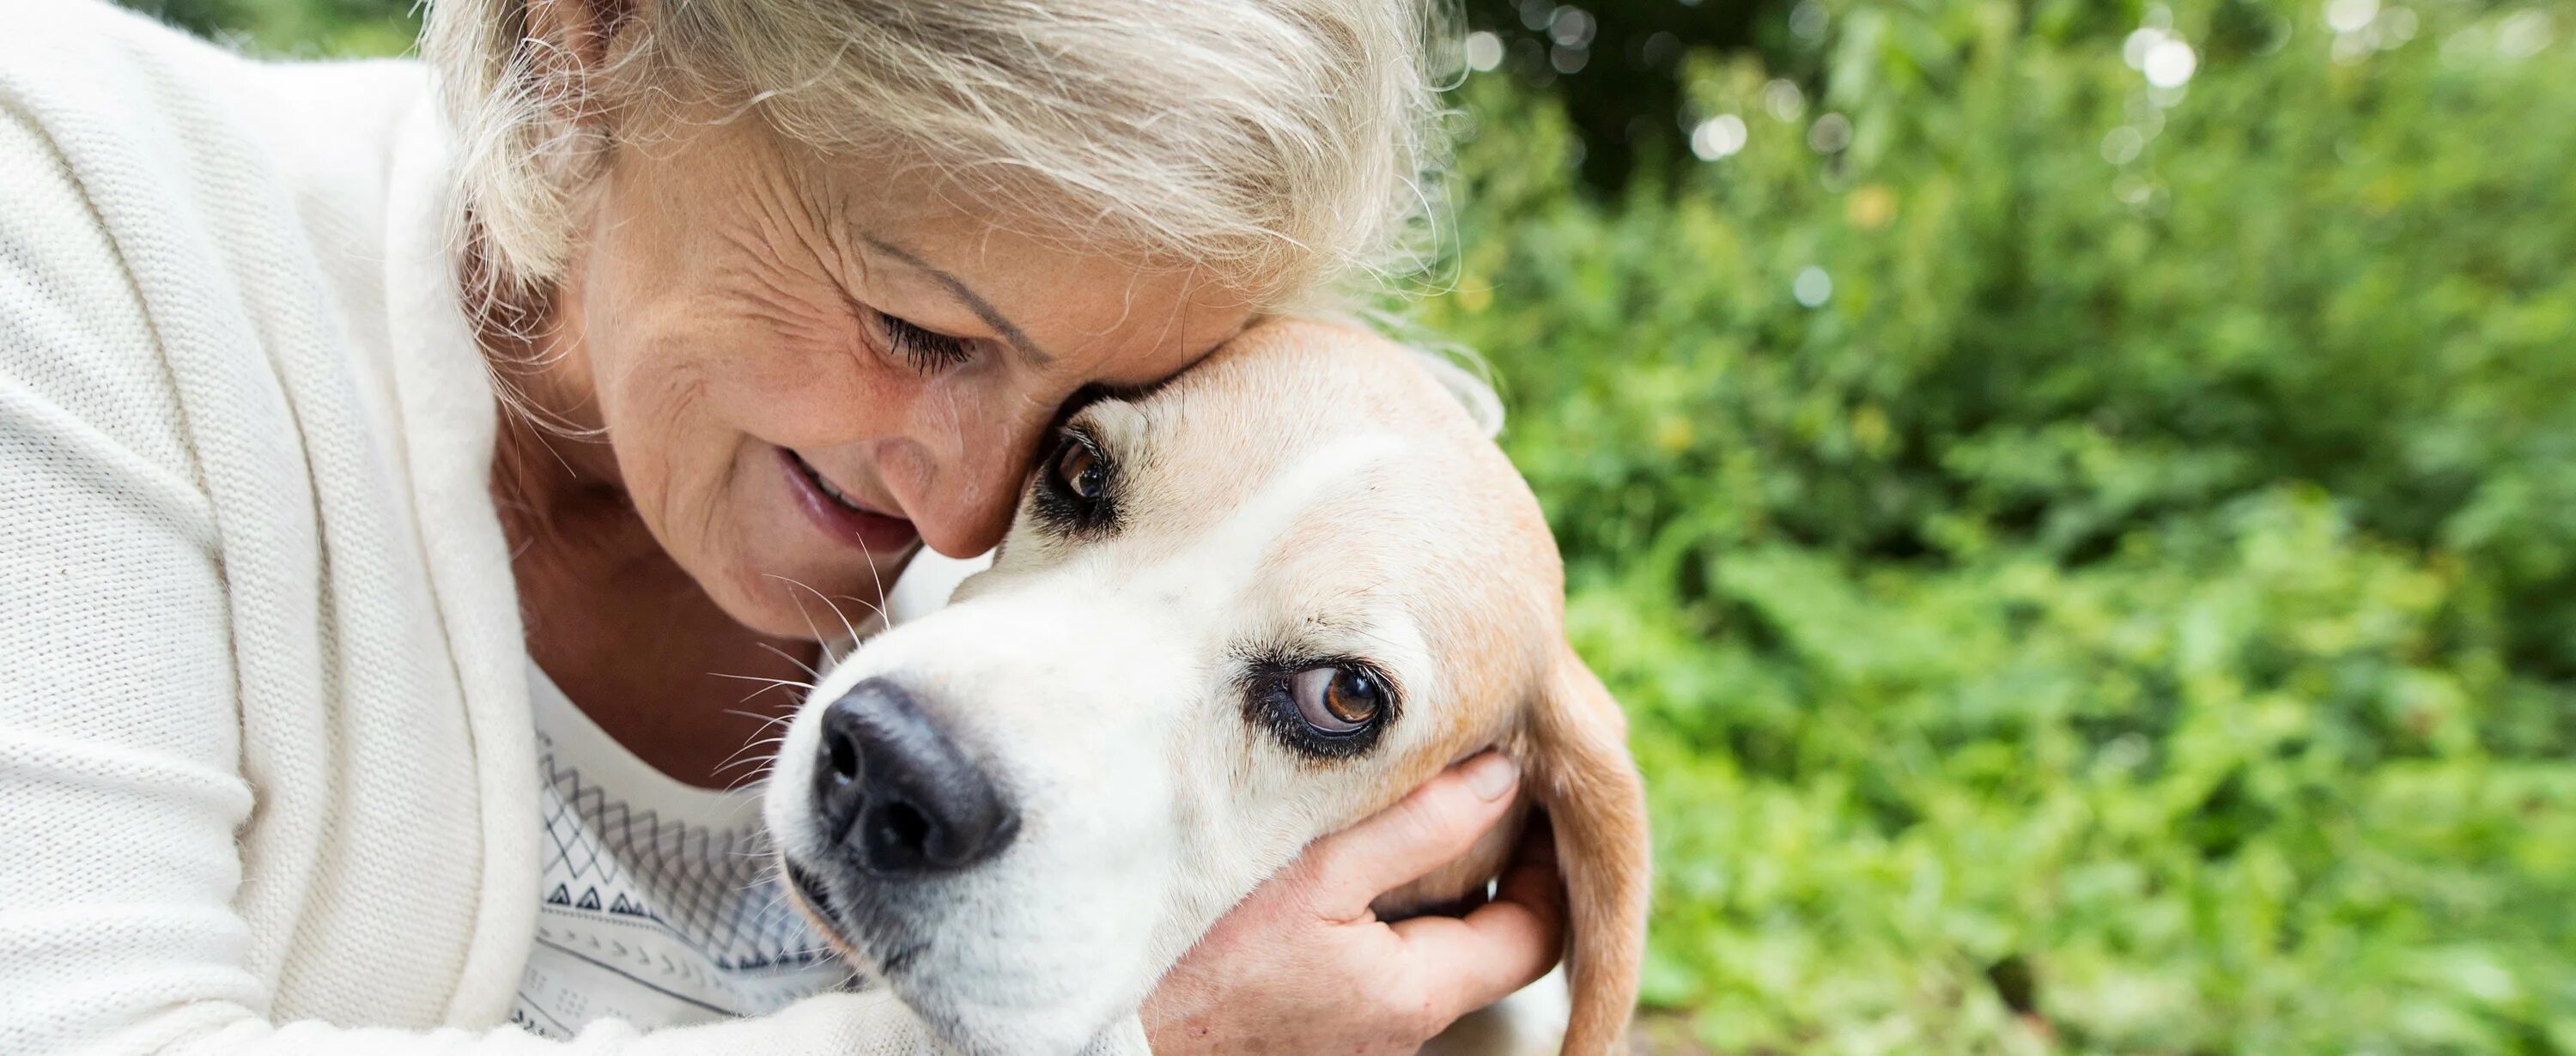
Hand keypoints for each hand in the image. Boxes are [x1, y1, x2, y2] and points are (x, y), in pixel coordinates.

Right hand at [1140, 752, 1567, 1054]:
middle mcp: (1392, 1035)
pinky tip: (1336, 861)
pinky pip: (1365, 967)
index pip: (1534, 939)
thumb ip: (1421, 824)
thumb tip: (1504, 776)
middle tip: (1478, 784)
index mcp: (1413, 996)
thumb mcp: (1316, 870)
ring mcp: (1346, 1040)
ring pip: (1417, 954)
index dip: (1552, 868)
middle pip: (1477, 946)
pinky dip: (1372, 914)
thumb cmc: (1195, 952)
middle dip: (1486, 867)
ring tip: (1404, 808)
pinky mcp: (1301, 1029)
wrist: (1098, 1022)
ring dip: (1423, 888)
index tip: (1539, 799)